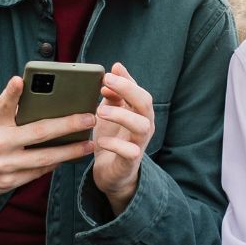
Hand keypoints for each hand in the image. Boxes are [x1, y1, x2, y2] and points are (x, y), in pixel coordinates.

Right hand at [0, 77, 99, 213]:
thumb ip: (4, 109)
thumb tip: (32, 96)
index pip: (1, 106)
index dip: (11, 93)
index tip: (19, 81)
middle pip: (38, 133)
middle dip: (67, 125)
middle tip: (88, 118)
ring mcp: (5, 165)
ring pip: (45, 158)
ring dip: (71, 151)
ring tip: (90, 143)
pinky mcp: (10, 181)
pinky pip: (39, 172)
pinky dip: (56, 163)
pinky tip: (71, 155)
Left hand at [91, 63, 155, 211]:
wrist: (112, 173)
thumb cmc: (112, 139)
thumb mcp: (111, 113)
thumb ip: (114, 94)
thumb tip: (113, 72)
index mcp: (139, 113)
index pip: (140, 91)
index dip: (127, 80)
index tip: (110, 71)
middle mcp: (144, 126)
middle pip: (146, 104)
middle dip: (128, 90)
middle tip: (106, 82)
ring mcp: (139, 144)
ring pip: (142, 126)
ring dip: (122, 116)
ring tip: (100, 112)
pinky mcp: (131, 161)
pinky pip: (130, 151)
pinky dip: (115, 145)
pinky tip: (101, 141)